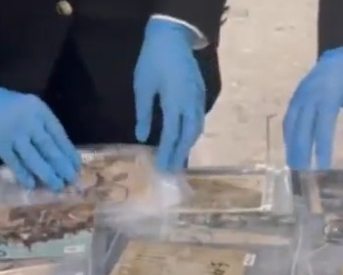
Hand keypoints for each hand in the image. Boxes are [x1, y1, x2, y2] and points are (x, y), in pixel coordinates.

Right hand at [0, 84, 78, 190]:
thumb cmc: (9, 106)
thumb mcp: (32, 108)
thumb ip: (43, 127)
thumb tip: (60, 155)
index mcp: (40, 111)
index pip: (59, 135)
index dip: (69, 152)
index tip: (78, 167)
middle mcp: (29, 122)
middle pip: (49, 148)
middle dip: (62, 166)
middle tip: (72, 181)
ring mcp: (13, 133)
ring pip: (34, 158)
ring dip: (46, 174)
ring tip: (56, 186)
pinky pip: (14, 162)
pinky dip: (23, 174)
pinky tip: (32, 184)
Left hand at [134, 19, 205, 169]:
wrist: (173, 36)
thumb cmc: (153, 60)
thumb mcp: (142, 87)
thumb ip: (143, 113)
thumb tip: (141, 137)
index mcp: (174, 102)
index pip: (172, 135)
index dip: (167, 153)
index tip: (162, 168)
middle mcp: (191, 103)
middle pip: (189, 135)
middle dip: (180, 154)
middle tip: (172, 170)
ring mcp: (198, 98)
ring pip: (197, 128)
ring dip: (188, 145)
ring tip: (178, 158)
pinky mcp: (201, 93)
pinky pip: (199, 118)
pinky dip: (193, 132)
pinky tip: (185, 138)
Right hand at [284, 47, 342, 169]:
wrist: (340, 58)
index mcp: (327, 98)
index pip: (323, 129)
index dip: (322, 149)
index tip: (323, 167)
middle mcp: (310, 98)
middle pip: (303, 129)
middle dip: (302, 151)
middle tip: (302, 172)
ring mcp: (300, 97)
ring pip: (292, 124)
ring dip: (291, 145)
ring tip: (293, 164)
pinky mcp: (295, 98)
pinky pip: (289, 118)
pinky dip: (288, 134)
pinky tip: (290, 147)